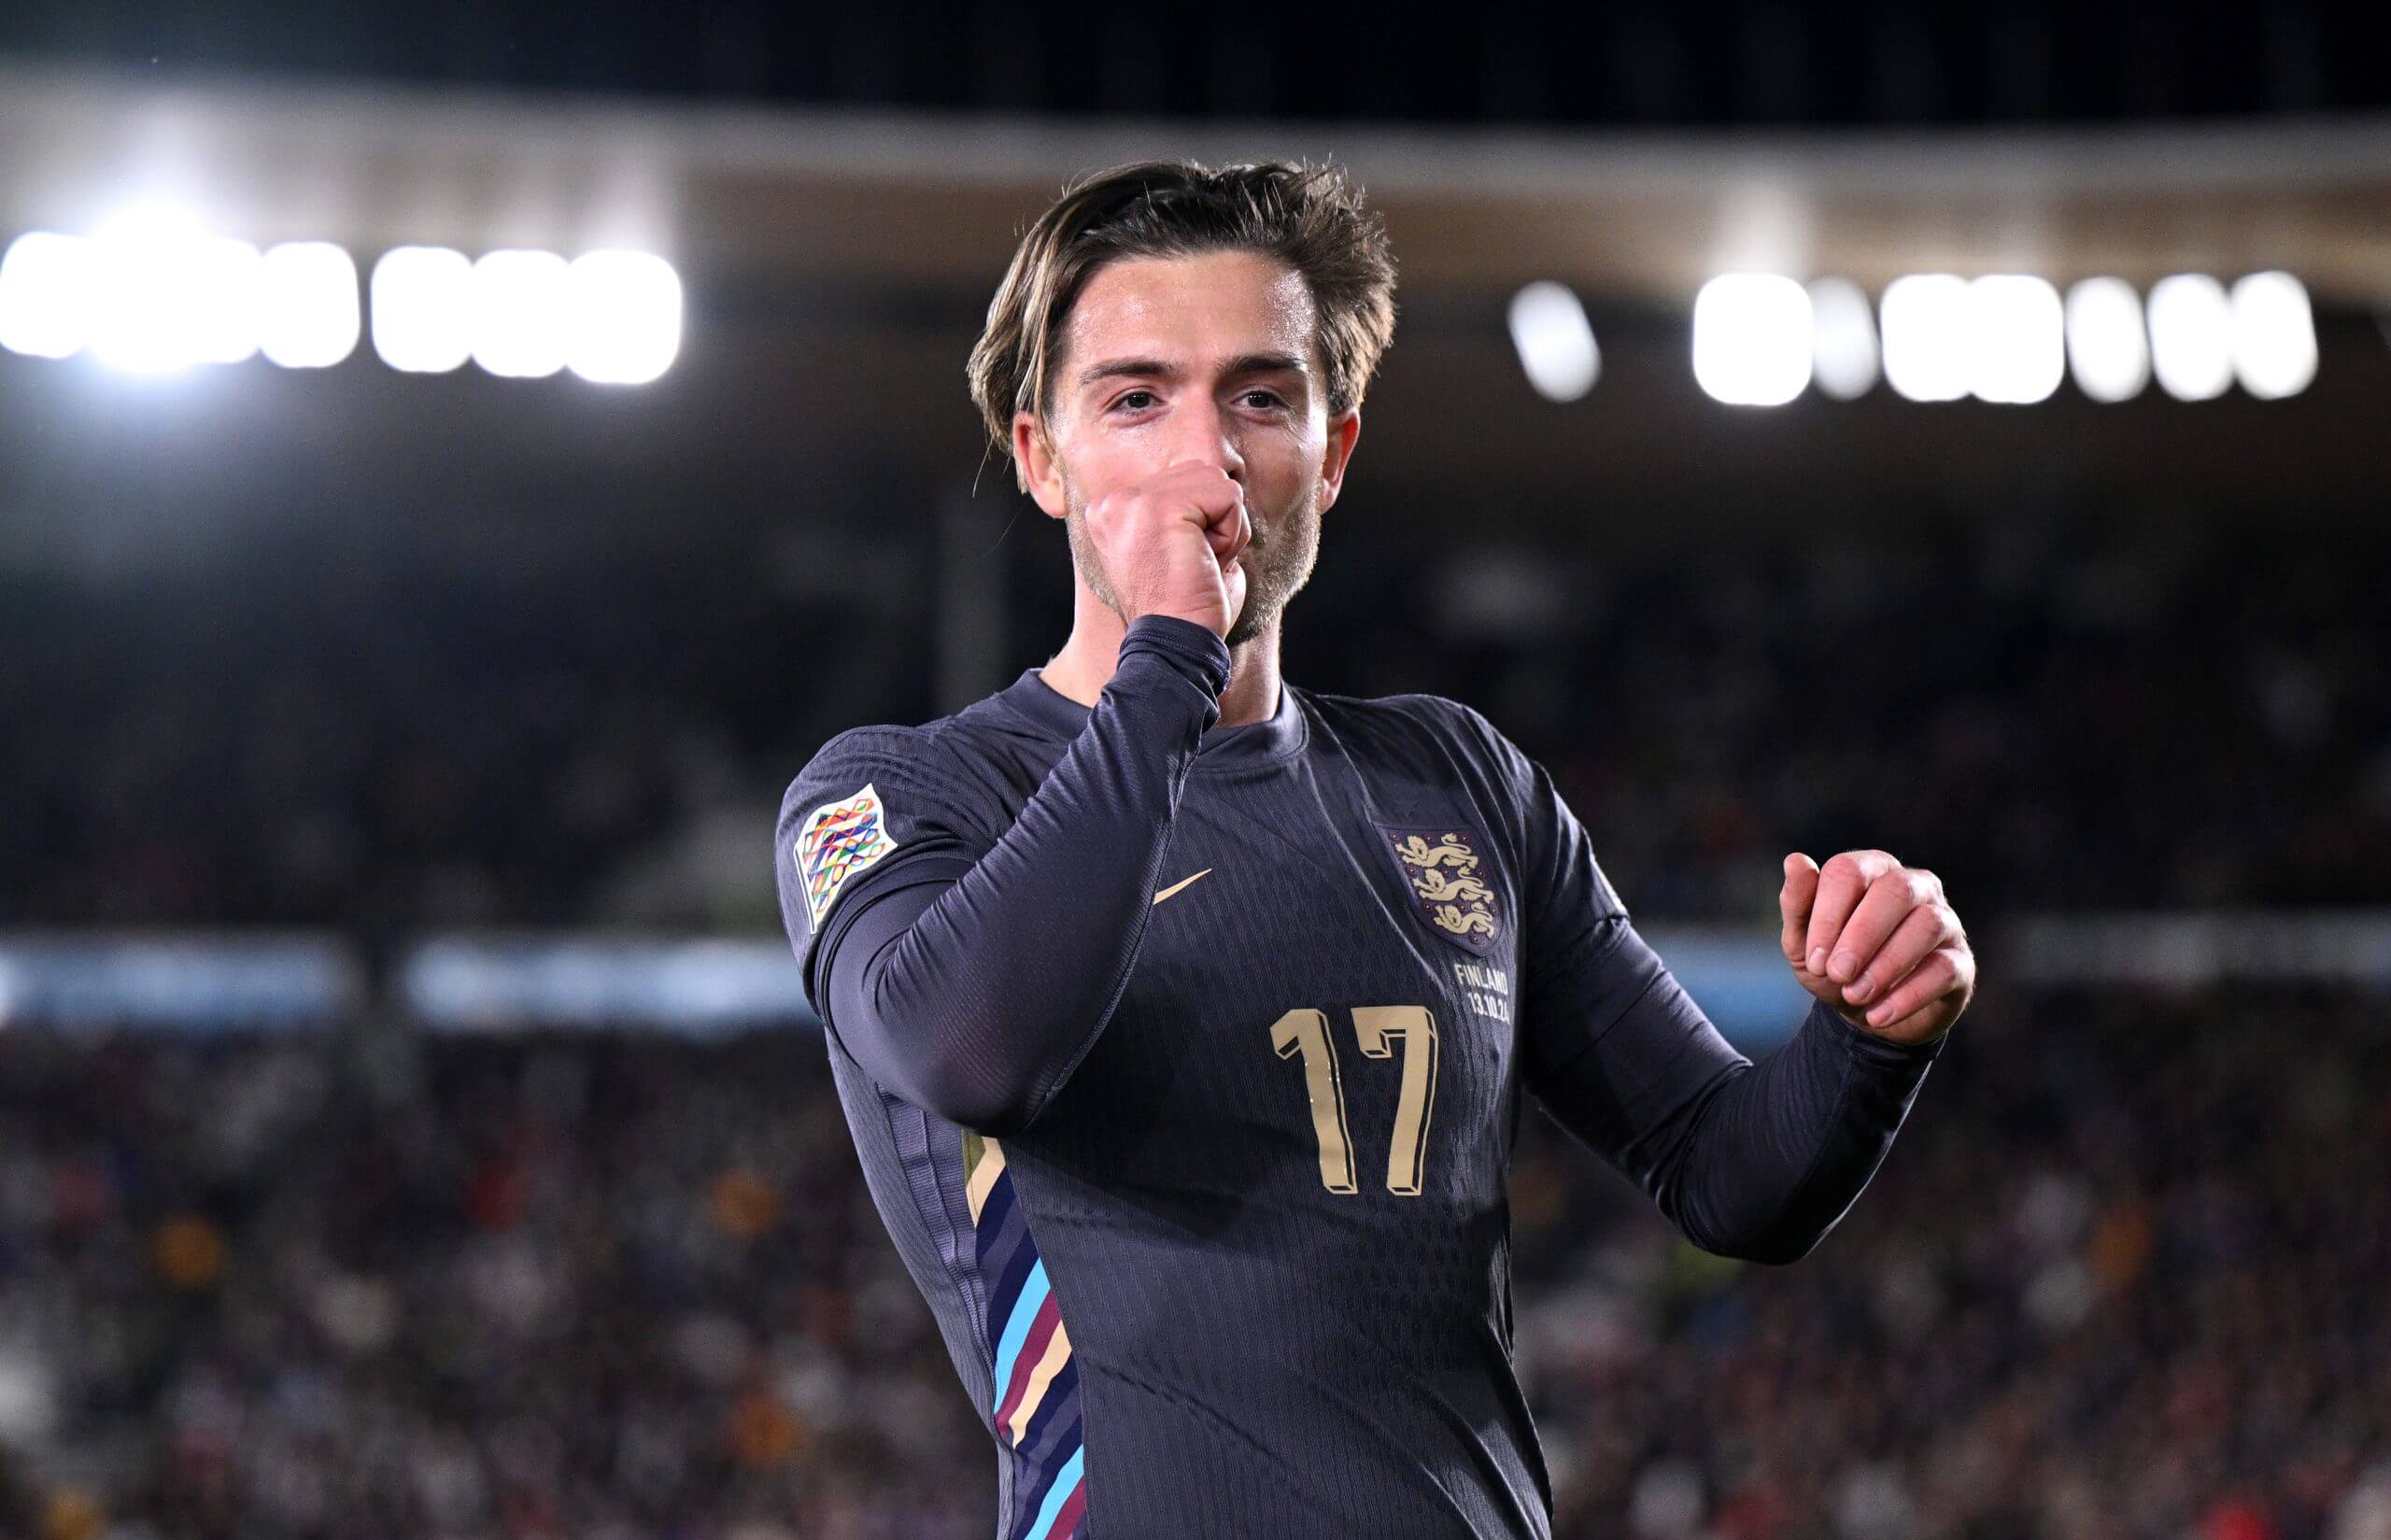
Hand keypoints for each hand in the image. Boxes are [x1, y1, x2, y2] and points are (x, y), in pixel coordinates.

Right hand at [1081, 461, 1250, 639]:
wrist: (1174, 646)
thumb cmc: (1185, 609)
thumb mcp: (1173, 548)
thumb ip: (1184, 509)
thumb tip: (1221, 481)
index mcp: (1111, 511)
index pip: (1183, 480)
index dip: (1201, 523)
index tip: (1179, 565)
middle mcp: (1113, 501)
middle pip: (1201, 473)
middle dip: (1215, 520)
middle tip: (1193, 565)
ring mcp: (1132, 501)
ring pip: (1218, 481)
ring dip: (1225, 528)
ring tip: (1197, 563)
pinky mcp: (1160, 508)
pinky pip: (1229, 497)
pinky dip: (1232, 535)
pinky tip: (1204, 563)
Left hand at [1778, 850, 1972, 1045]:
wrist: (1865, 1014)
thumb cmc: (1834, 965)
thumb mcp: (1803, 942)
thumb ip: (1797, 903)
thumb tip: (1795, 860)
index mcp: (1872, 870)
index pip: (1850, 871)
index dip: (1828, 915)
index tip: (1815, 959)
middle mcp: (1914, 886)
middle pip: (1895, 890)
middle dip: (1861, 935)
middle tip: (1836, 974)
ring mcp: (1945, 921)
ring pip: (1927, 925)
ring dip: (1886, 964)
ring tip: (1854, 996)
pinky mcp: (1961, 962)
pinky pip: (1944, 968)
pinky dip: (1908, 995)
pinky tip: (1877, 1016)